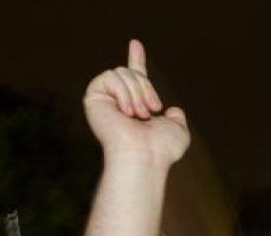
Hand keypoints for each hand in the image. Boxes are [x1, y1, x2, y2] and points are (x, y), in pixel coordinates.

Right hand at [83, 40, 188, 164]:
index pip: (135, 78)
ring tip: (139, 115)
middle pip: (133, 72)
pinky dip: (123, 92)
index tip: (136, 44)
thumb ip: (176, 118)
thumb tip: (173, 110)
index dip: (136, 59)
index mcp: (136, 106)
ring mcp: (105, 100)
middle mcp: (119, 102)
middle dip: (146, 88)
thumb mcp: (177, 130)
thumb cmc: (161, 149)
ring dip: (137, 92)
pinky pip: (110, 77)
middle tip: (152, 110)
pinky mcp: (93, 97)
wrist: (144, 157)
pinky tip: (126, 111)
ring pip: (122, 72)